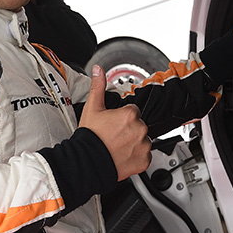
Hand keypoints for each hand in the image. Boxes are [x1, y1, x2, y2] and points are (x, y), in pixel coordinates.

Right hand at [78, 65, 151, 179]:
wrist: (86, 162)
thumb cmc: (89, 137)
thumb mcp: (92, 108)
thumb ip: (98, 87)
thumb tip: (99, 70)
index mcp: (130, 115)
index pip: (133, 111)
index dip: (122, 118)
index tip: (114, 125)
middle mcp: (140, 129)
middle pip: (139, 126)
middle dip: (129, 130)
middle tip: (115, 137)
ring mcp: (143, 146)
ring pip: (144, 140)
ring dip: (135, 143)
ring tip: (118, 147)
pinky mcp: (144, 160)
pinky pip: (145, 156)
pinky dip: (137, 157)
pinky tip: (124, 156)